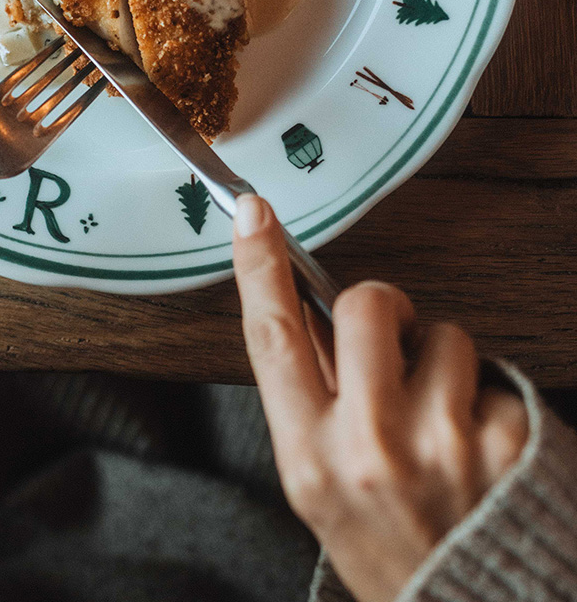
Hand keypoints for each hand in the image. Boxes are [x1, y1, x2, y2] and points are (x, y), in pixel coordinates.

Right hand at [233, 194, 528, 601]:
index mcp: (310, 458)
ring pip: (441, 333)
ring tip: (439, 418)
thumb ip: (309, 397)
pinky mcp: (504, 445)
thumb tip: (308, 305)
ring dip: (442, 360)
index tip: (254, 213)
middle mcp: (370, 448)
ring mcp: (441, 445)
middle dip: (381, 307)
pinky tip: (477, 445)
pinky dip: (486, 400)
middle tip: (391, 340)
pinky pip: (492, 373)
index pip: (274, 337)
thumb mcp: (319, 483)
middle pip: (363, 305)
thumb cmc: (385, 545)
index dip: (259, 267)